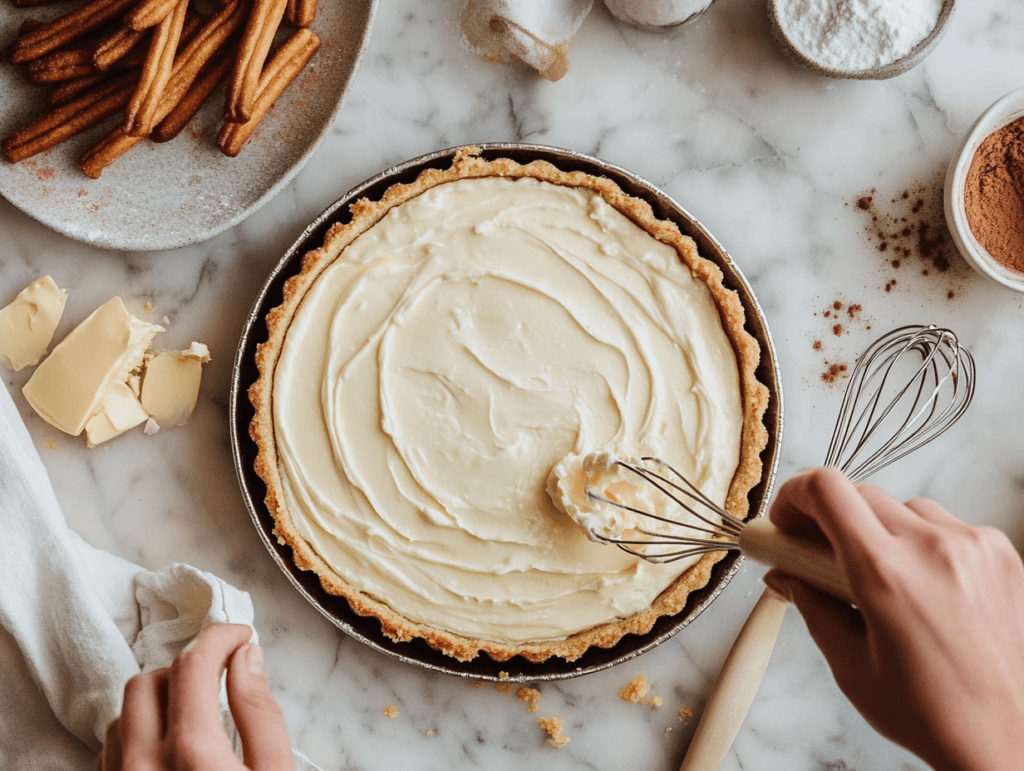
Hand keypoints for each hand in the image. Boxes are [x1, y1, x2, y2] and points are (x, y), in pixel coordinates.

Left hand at [97, 623, 294, 770]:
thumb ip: (261, 715)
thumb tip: (247, 658)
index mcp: (191, 753)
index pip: (194, 665)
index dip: (220, 638)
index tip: (239, 636)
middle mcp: (143, 765)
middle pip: (148, 683)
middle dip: (186, 671)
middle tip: (217, 679)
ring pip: (121, 717)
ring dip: (157, 704)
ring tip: (192, 718)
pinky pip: (109, 754)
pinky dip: (136, 738)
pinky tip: (166, 750)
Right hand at [763, 468, 1023, 770]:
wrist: (1010, 740)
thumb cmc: (937, 715)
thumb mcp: (851, 666)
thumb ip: (812, 608)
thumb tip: (785, 576)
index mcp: (885, 573)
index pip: (825, 489)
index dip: (794, 496)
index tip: (787, 520)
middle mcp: (932, 548)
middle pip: (860, 495)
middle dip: (830, 520)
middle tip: (819, 557)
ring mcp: (973, 547)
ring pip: (904, 508)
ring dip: (880, 532)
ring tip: (880, 581)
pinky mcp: (1001, 554)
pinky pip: (946, 527)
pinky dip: (924, 545)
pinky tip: (923, 587)